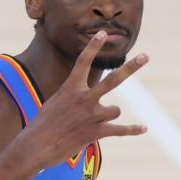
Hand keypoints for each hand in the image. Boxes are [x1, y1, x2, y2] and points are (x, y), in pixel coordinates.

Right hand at [0, 32, 148, 179]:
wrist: (35, 146)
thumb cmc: (42, 126)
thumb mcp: (54, 104)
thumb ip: (72, 99)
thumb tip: (85, 104)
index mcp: (71, 88)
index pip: (84, 61)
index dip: (94, 46)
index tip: (104, 33)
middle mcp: (83, 98)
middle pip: (113, 79)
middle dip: (131, 67)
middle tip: (145, 56)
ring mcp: (91, 115)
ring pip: (115, 110)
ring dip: (109, 115)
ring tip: (95, 122)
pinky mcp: (96, 132)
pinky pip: (120, 130)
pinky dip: (132, 130)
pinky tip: (144, 128)